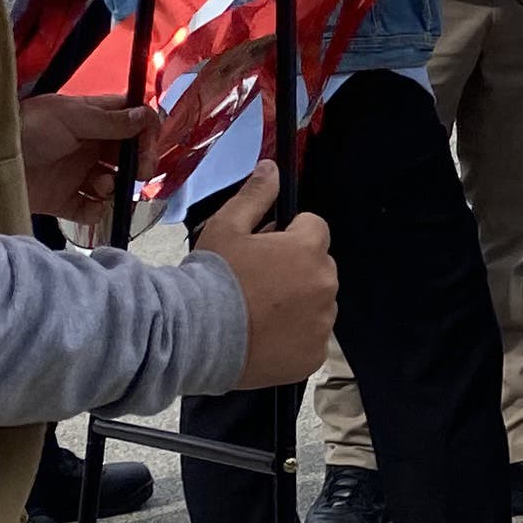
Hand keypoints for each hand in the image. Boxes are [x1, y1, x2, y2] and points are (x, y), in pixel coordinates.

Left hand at [18, 92, 151, 220]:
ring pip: (113, 184)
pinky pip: (92, 210)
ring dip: (116, 188)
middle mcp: (89, 146)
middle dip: (138, 165)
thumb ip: (111, 121)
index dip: (146, 134)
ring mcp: (77, 174)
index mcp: (92, 119)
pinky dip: (97, 212)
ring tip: (100, 187)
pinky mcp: (64, 200)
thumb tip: (146, 116)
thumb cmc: (30, 129)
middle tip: (138, 175)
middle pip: (128, 155)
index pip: (132, 122)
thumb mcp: (71, 117)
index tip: (147, 148)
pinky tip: (90, 207)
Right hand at [193, 163, 339, 387]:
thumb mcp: (227, 226)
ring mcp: (322, 323)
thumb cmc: (212, 277)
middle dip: (296, 269)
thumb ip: (256, 195)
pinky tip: (265, 338)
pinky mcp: (314, 355)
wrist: (197, 336)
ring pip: (317, 303)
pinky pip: (311, 338)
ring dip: (298, 303)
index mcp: (309, 249)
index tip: (263, 249)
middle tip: (256, 283)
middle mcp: (325, 284)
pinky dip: (295, 337)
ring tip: (257, 313)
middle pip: (318, 266)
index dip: (288, 235)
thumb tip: (273, 167)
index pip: (314, 228)